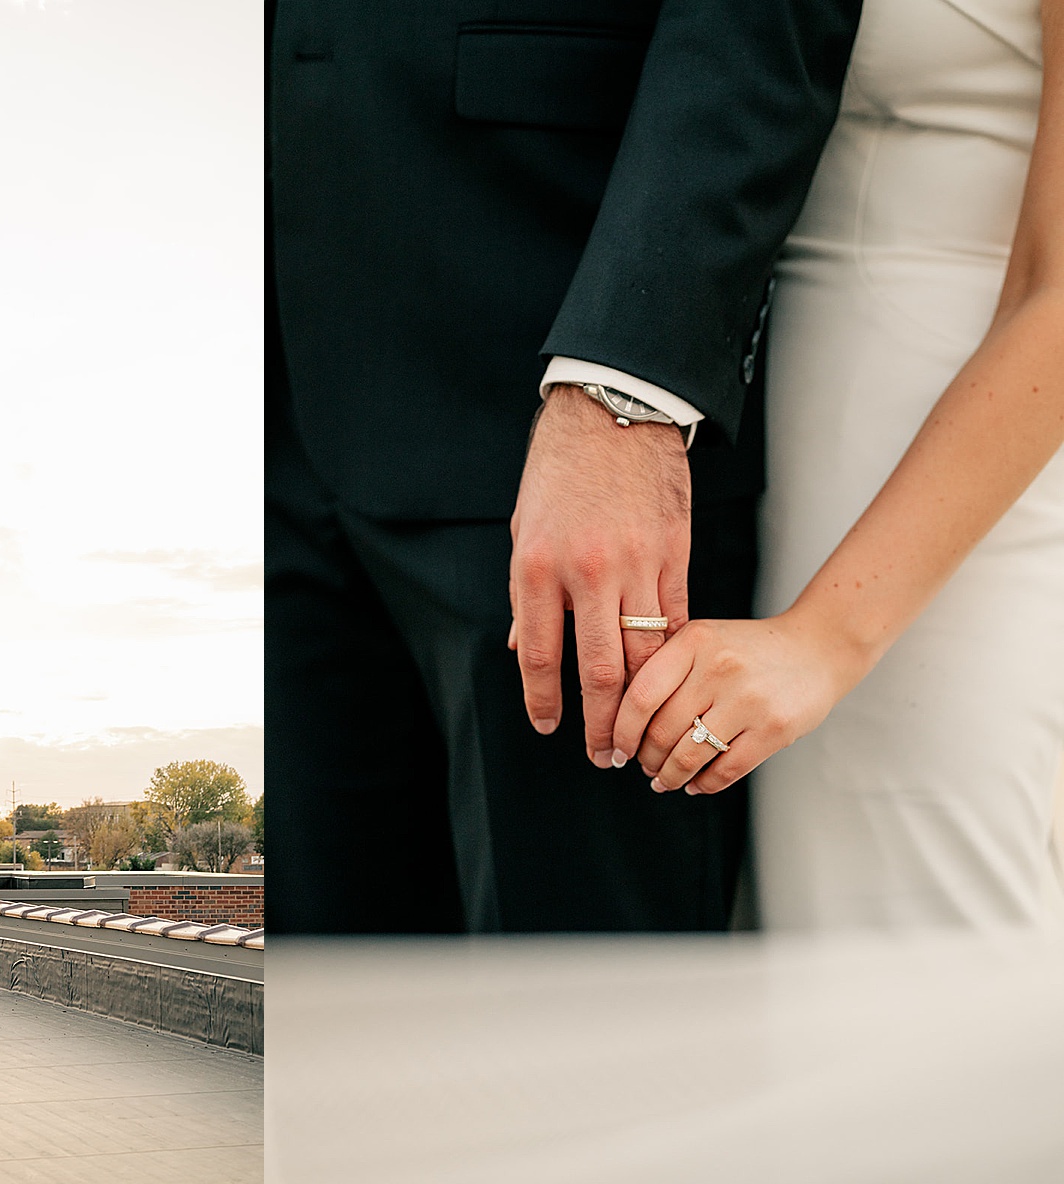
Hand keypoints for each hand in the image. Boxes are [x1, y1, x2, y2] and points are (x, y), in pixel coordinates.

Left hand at [509, 384, 690, 765]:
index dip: (545, 700)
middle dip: (602, 719)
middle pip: (599, 668)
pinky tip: (667, 682)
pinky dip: (669, 656)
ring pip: (644, 652)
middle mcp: (587, 573)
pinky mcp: (672, 554)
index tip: (550, 728)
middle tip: (604, 753)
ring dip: (642, 700)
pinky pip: (673, 619)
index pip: (542, 656)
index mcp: (538, 569)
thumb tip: (527, 650)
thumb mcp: (524, 532)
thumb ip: (527, 595)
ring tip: (638, 732)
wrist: (611, 416)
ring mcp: (635, 565)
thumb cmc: (557, 474)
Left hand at [610, 613, 869, 792]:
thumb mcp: (702, 640)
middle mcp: (719, 667)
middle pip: (661, 730)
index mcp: (693, 641)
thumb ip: (664, 668)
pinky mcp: (775, 728)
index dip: (620, 730)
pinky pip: (726, 770)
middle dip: (645, 758)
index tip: (615, 748)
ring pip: (689, 755)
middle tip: (642, 766)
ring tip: (664, 780)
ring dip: (670, 776)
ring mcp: (749, 698)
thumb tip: (616, 722)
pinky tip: (695, 784)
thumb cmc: (747, 650)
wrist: (818, 648)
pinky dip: (704, 784)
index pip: (639, 696)